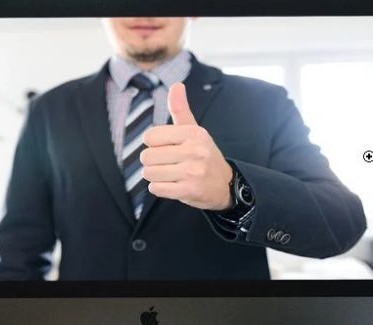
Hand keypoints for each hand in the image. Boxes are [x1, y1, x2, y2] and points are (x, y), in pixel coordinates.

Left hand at [140, 82, 233, 210]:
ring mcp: (192, 172)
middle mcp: (194, 151)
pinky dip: (159, 188)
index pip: (150, 136)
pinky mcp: (189, 190)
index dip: (154, 144)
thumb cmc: (204, 154)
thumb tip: (176, 85)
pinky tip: (172, 185)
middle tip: (169, 164)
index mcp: (193, 133)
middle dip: (153, 162)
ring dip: (156, 176)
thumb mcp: (195, 131)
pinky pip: (156, 189)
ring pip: (149, 173)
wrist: (225, 184)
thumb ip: (181, 109)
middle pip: (147, 156)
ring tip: (171, 174)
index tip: (167, 147)